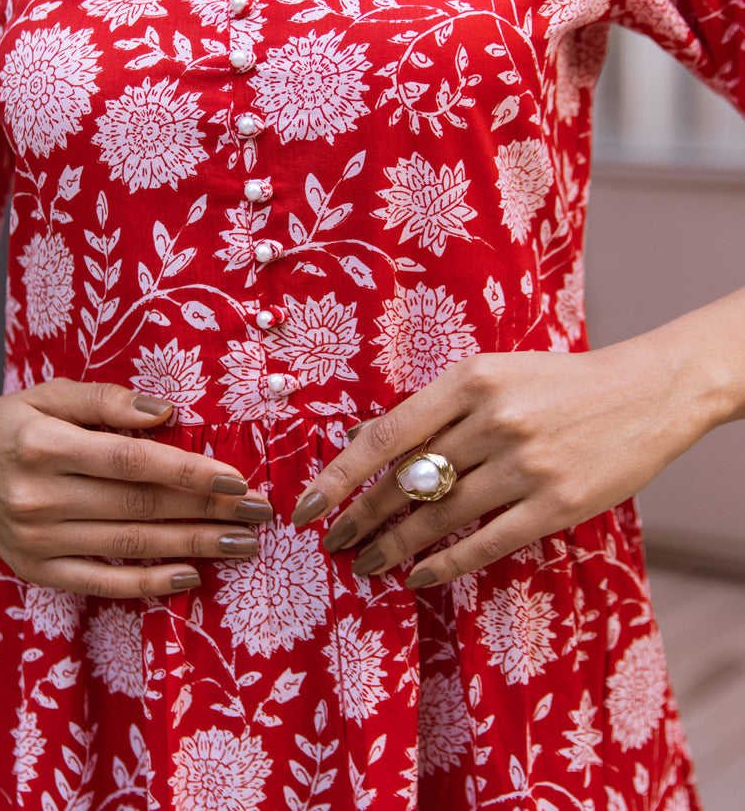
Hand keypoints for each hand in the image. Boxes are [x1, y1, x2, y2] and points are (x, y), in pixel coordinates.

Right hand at [0, 378, 272, 598]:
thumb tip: (165, 413)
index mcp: (44, 446)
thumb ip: (107, 401)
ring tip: (242, 544)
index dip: (186, 472)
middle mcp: (38, 498)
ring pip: (130, 546)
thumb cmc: (16, 422)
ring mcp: (36, 541)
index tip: (236, 478)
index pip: (130, 462)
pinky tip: (191, 576)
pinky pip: (101, 583)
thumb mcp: (52, 394)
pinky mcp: (36, 571)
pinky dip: (148, 585)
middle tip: (260, 514)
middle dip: (207, 512)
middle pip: (138, 507)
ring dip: (193, 547)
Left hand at [291, 345, 709, 587]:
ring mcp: (525, 465)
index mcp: (470, 380)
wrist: (645, 393)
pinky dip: (445, 564)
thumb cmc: (558, 383)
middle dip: (362, 517)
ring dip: (395, 546)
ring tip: (368, 564)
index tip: (306, 507)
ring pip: (439, 516)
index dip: (340, 476)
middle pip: (406, 482)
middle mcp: (493, 421)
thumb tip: (371, 446)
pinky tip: (419, 577)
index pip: (385, 435)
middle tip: (334, 542)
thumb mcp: (493, 374)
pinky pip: (485, 542)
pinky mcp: (555, 504)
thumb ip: (439, 409)